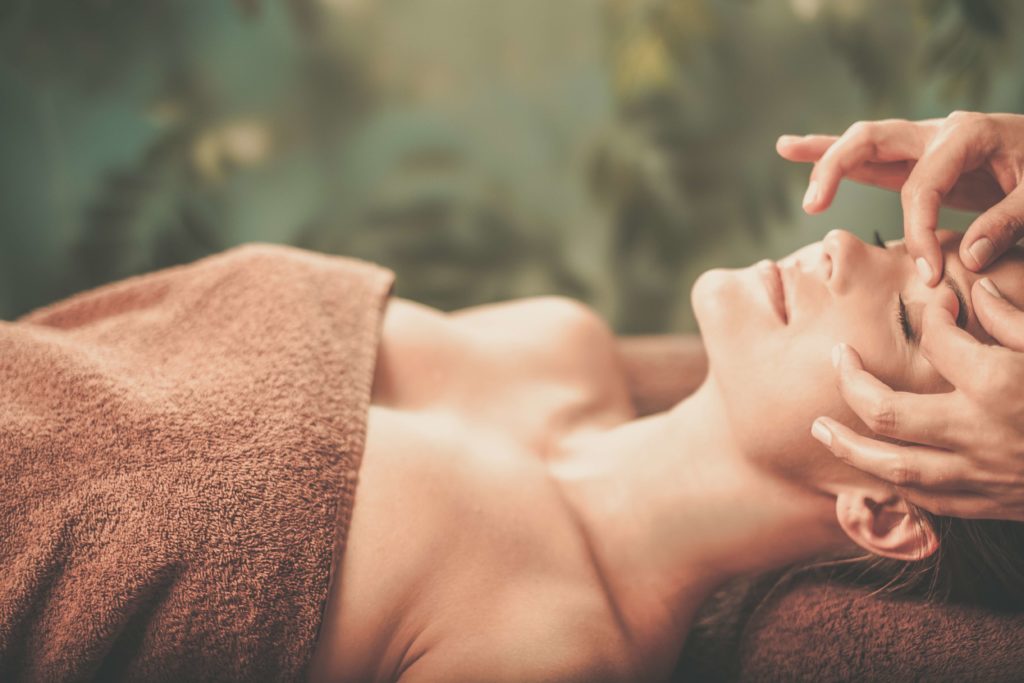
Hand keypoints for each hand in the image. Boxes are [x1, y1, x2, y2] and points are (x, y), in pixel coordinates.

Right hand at [777, 112, 1023, 285]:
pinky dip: (833, 154)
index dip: (920, 233)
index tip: (927, 275)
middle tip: (814, 207)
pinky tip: (794, 148)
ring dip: (824, 153)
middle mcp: (937, 132)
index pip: (922, 188)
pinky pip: (870, 154)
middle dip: (837, 170)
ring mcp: (924, 141)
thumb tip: (964, 259)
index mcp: (965, 136)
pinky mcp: (919, 156)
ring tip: (785, 147)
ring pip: (863, 141)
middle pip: (872, 141)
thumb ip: (1005, 223)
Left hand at [810, 281, 1023, 520]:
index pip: (937, 340)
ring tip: (821, 429)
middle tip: (836, 359)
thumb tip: (976, 289)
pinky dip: (893, 485)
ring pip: (891, 465)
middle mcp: (977, 431)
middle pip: (885, 409)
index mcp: (999, 383)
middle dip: (851, 382)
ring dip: (850, 446)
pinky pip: (924, 499)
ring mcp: (979, 474)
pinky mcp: (988, 504)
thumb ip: (1014, 319)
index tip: (932, 303)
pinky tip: (875, 470)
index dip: (929, 314)